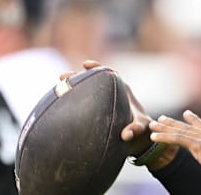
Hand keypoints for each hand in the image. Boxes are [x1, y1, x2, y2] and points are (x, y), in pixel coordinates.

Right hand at [61, 60, 177, 169]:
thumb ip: (135, 129)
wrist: (140, 136)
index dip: (97, 67)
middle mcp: (113, 92)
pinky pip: (85, 102)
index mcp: (123, 91)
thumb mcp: (141, 128)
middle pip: (94, 80)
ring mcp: (105, 101)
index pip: (110, 73)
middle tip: (63, 76)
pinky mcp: (99, 110)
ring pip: (87, 90)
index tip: (85, 64)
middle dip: (78, 76)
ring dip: (73, 87)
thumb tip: (125, 135)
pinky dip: (74, 101)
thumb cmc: (143, 129)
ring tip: (57, 87)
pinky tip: (60, 104)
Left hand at [150, 110, 200, 193]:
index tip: (186, 113)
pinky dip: (164, 136)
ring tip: (153, 124)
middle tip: (162, 118)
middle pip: (186, 127)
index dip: (193, 120)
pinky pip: (176, 138)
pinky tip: (153, 135)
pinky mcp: (196, 144)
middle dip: (173, 122)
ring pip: (178, 131)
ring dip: (164, 127)